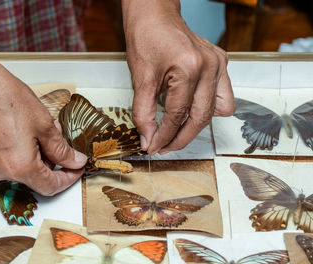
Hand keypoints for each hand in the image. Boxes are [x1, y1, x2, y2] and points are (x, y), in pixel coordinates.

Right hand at [0, 0, 86, 195]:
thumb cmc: (6, 100)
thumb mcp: (44, 125)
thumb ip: (62, 149)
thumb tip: (74, 161)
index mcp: (21, 169)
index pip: (51, 186)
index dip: (69, 178)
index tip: (78, 167)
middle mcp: (3, 173)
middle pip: (38, 178)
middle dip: (54, 161)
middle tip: (61, 138)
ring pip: (25, 169)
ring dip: (39, 154)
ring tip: (43, 129)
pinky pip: (11, 161)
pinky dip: (24, 152)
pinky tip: (28, 131)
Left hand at [122, 0, 234, 153]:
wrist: (155, 16)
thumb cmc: (146, 39)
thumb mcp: (140, 79)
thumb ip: (144, 113)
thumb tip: (148, 139)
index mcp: (189, 68)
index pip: (178, 115)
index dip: (164, 136)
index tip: (154, 147)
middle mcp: (210, 66)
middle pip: (201, 117)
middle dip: (182, 138)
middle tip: (165, 147)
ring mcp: (219, 64)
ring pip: (218, 110)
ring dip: (198, 124)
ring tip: (177, 130)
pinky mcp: (221, 62)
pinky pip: (223, 95)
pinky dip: (207, 106)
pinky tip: (190, 108)